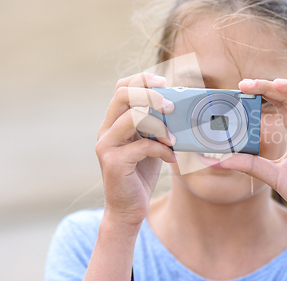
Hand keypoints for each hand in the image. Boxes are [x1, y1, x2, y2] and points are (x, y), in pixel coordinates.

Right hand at [95, 73, 176, 226]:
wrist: (128, 209)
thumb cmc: (141, 174)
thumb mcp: (150, 143)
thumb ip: (156, 125)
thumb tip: (179, 105)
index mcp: (114, 121)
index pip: (121, 87)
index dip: (142, 79)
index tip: (165, 82)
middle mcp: (106, 130)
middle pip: (123, 95)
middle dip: (151, 95)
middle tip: (171, 107)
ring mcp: (106, 146)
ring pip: (132, 117)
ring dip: (159, 125)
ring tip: (174, 139)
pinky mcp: (114, 163)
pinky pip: (142, 146)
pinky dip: (161, 150)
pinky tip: (171, 158)